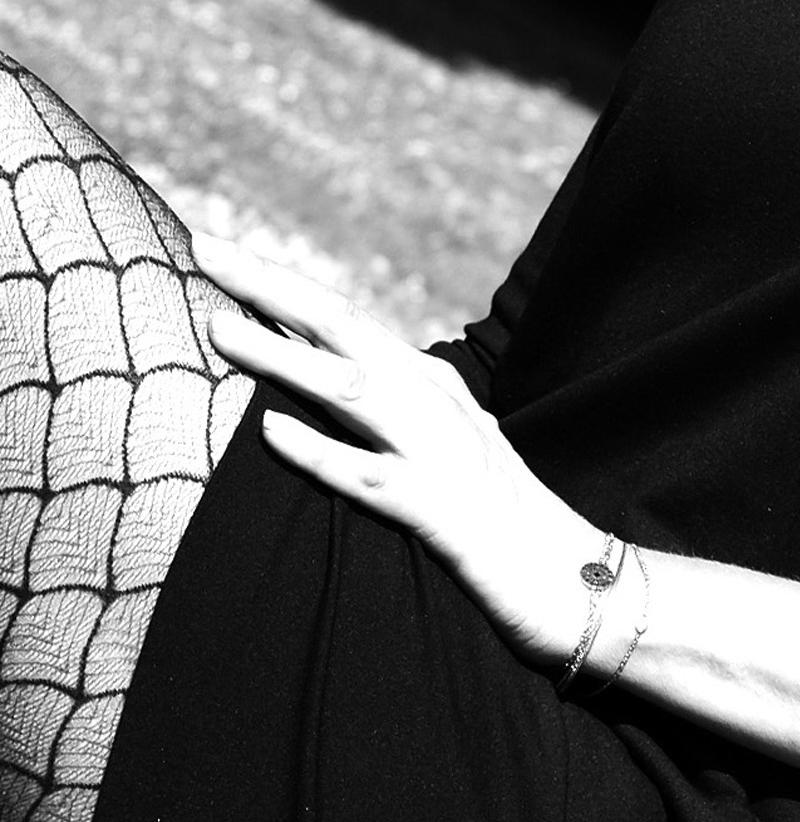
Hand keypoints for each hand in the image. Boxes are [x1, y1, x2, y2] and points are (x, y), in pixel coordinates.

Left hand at [195, 233, 603, 668]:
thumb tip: (305, 388)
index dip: (279, 284)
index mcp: (428, 383)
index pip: (345, 318)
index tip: (219, 251)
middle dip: (272, 287)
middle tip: (208, 246)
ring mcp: (438, 452)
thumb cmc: (496, 516)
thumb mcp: (438, 444)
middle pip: (345, 328)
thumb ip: (384, 410)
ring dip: (284, 357)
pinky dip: (320, 451)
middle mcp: (433, 402)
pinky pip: (369, 476)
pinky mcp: (439, 511)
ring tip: (217, 329)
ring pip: (352, 390)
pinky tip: (272, 433)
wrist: (569, 574)